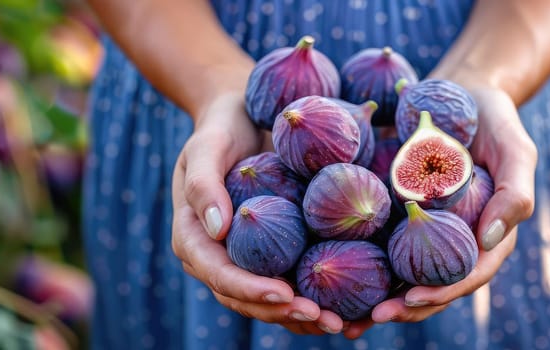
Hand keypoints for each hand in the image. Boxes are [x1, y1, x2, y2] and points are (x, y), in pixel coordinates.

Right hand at [170, 92, 344, 334]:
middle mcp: (221, 258)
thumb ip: (204, 185)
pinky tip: (353, 306)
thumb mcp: (205, 146)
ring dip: (305, 317)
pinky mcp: (278, 252)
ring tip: (343, 324)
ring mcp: (250, 259)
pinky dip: (320, 297)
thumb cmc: (220, 129)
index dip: (251, 290)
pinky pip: (296, 281)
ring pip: (273, 300)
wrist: (243, 117)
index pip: (220, 275)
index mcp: (195, 240)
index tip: (285, 294)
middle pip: (248, 299)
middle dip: (284, 312)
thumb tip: (216, 229)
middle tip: (323, 318)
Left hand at [344, 87, 536, 337]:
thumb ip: (514, 195)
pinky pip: (376, 241)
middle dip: (402, 307)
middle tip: (371, 318)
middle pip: (429, 285)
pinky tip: (325, 273)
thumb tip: (488, 239)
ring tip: (342, 318)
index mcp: (485, 237)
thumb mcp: (517, 151)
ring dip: (374, 299)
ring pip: (399, 274)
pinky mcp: (395, 214)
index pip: (466, 275)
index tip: (412, 300)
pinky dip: (355, 261)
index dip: (441, 293)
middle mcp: (452, 241)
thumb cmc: (496, 121)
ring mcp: (422, 230)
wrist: (461, 92)